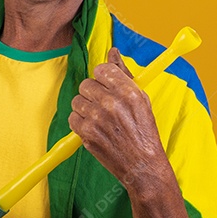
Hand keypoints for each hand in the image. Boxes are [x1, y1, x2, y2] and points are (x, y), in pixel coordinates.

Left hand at [68, 47, 166, 188]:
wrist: (142, 166)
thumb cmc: (144, 132)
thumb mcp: (142, 100)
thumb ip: (124, 74)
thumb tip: (112, 52)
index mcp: (129, 92)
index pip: (102, 69)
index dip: (103, 78)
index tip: (107, 86)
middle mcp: (112, 103)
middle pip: (86, 84)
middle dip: (93, 93)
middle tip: (104, 105)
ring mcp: (97, 119)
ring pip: (77, 100)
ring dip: (85, 108)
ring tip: (99, 118)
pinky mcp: (86, 134)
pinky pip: (72, 118)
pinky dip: (80, 122)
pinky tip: (93, 128)